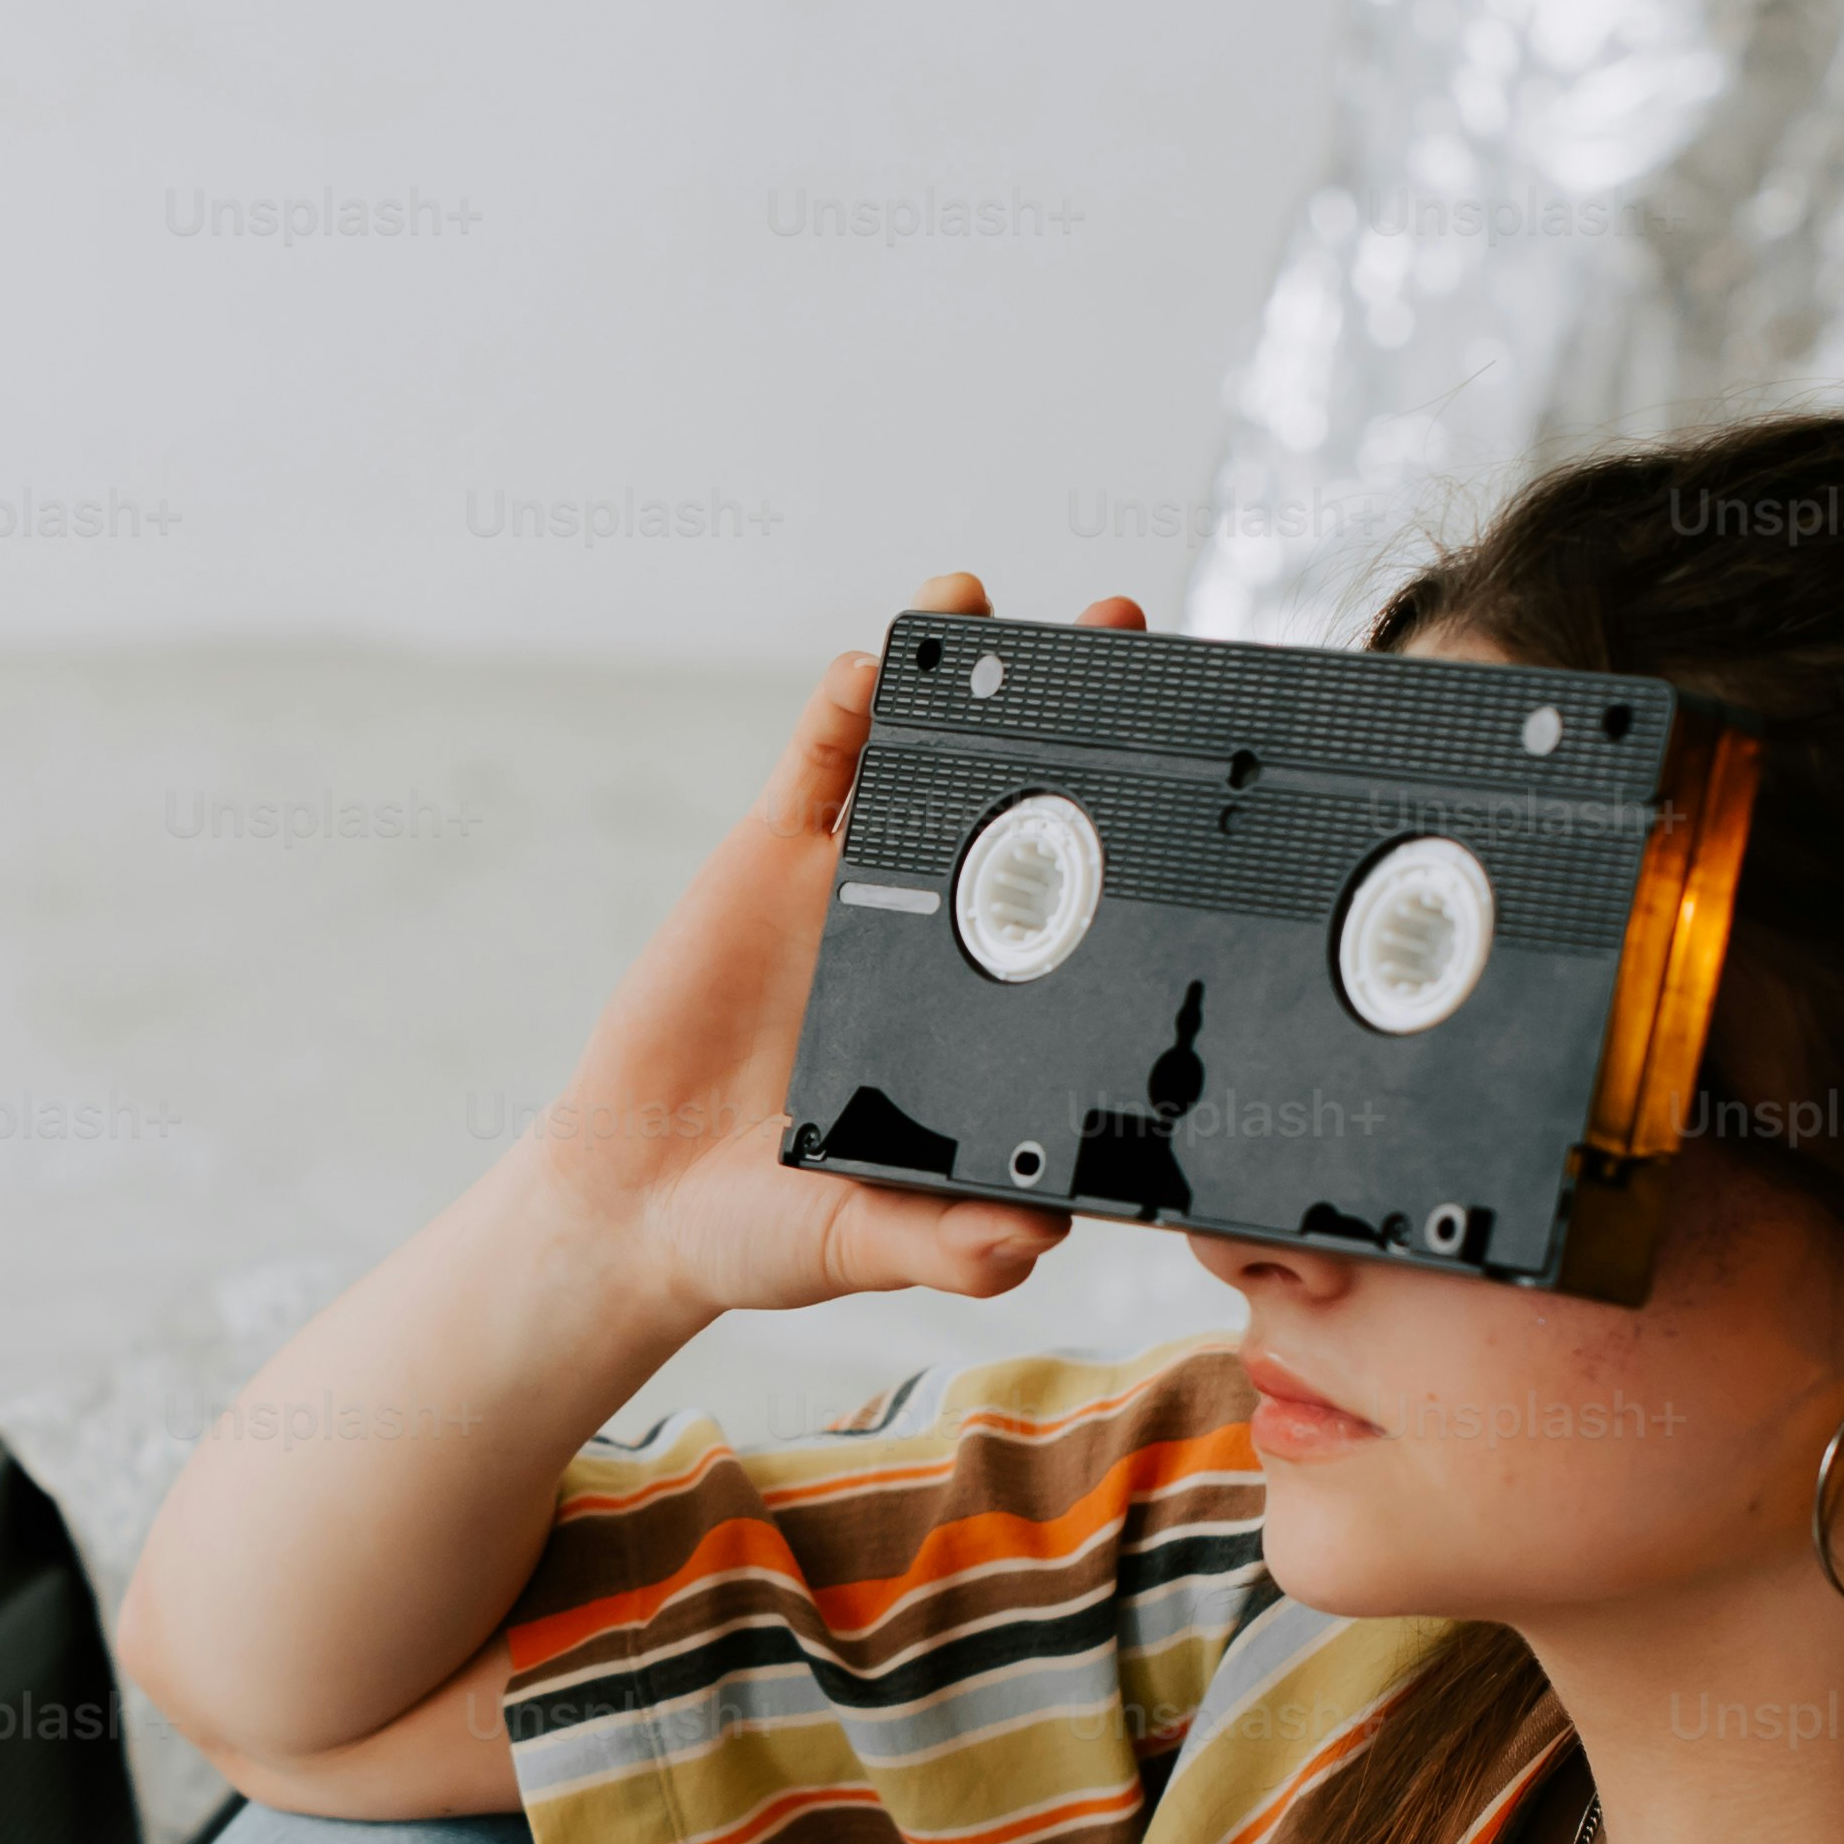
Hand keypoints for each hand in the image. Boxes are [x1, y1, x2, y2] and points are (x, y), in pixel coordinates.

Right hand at [517, 570, 1153, 1318]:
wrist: (634, 1206)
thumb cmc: (764, 1234)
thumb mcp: (869, 1245)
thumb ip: (949, 1245)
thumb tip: (1034, 1244)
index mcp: (988, 1012)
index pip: (1083, 910)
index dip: (1141, 845)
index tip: (1208, 785)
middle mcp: (939, 932)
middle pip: (1024, 798)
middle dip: (1078, 711)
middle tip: (1130, 628)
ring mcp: (857, 888)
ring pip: (923, 756)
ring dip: (960, 671)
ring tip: (988, 597)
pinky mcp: (770, 865)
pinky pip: (816, 767)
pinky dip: (844, 707)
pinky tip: (875, 661)